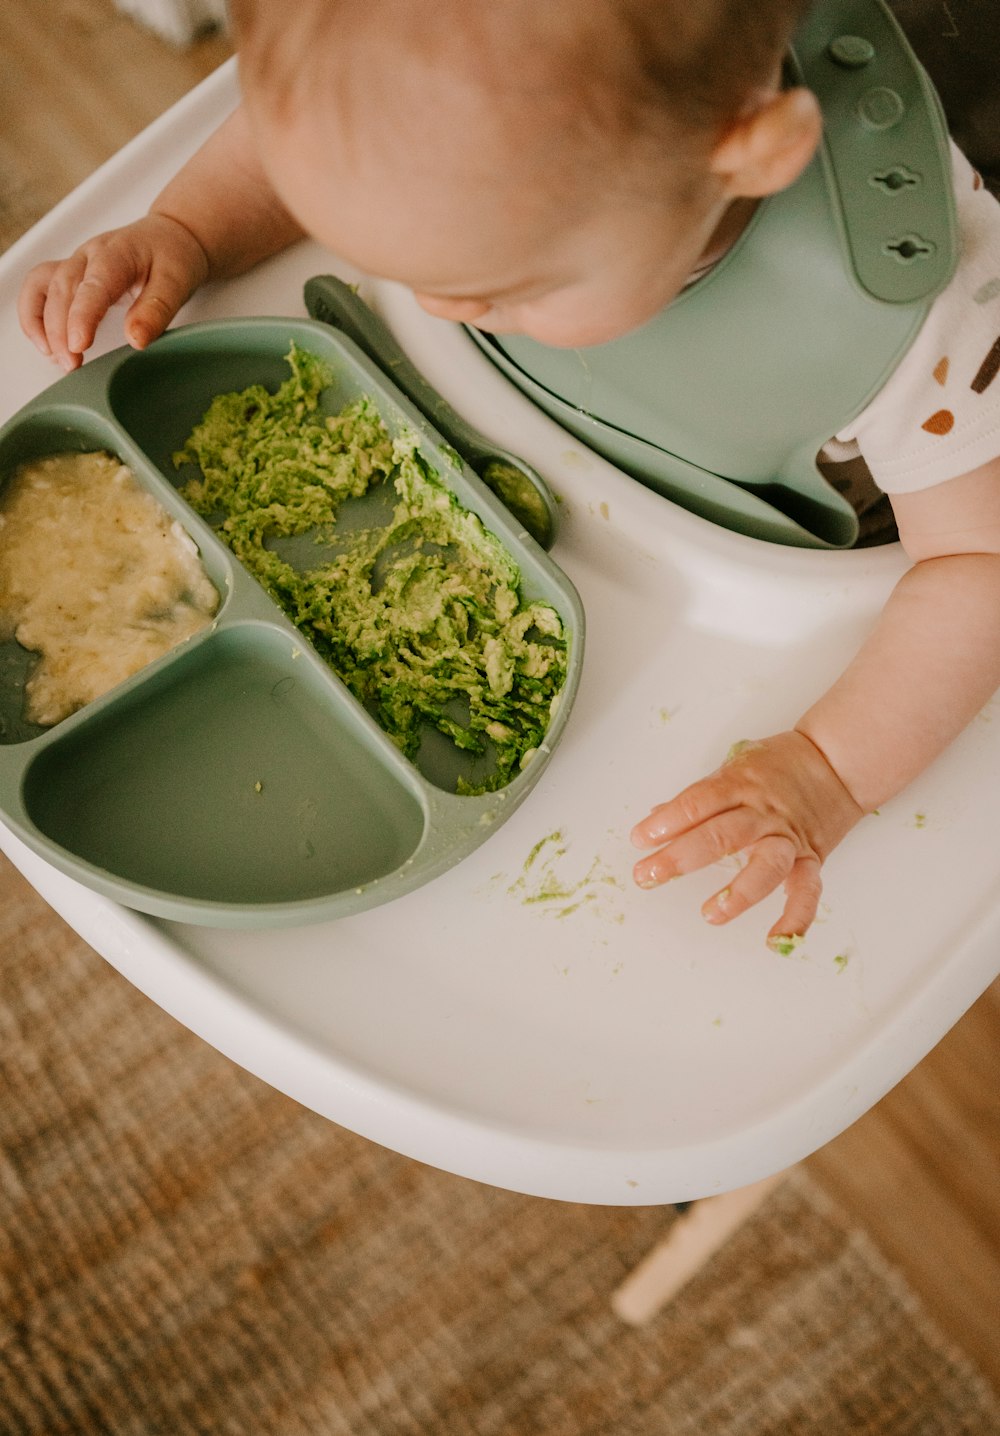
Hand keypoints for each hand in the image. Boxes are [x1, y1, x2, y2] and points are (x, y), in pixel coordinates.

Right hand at [18, 212, 209, 371]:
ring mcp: (76, 262)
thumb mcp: (177, 283)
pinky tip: (45, 343)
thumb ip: (156, 310)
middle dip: (61, 330)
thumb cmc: (173, 257)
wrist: (169, 237)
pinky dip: (33, 315)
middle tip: (72, 365)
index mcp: (117, 254)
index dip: (82, 316)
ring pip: (44, 287)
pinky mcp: (70, 272)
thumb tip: (135, 340)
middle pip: (63, 290)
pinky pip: (38, 287)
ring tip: (56, 357)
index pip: (94, 285)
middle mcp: (89, 255)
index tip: (78, 345)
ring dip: (42, 324)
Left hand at [630, 729, 864, 944]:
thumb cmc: (778, 765)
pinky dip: (796, 917)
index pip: (696, 803)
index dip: (665, 822)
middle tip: (647, 876)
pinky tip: (777, 940)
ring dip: (738, 892)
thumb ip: (698, 797)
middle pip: (720, 835)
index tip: (640, 840)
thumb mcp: (734, 768)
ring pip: (765, 865)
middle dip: (680, 858)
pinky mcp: (811, 858)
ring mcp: (787, 837)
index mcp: (739, 785)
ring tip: (710, 914)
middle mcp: (762, 812)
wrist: (836, 763)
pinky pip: (806, 890)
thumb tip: (657, 817)